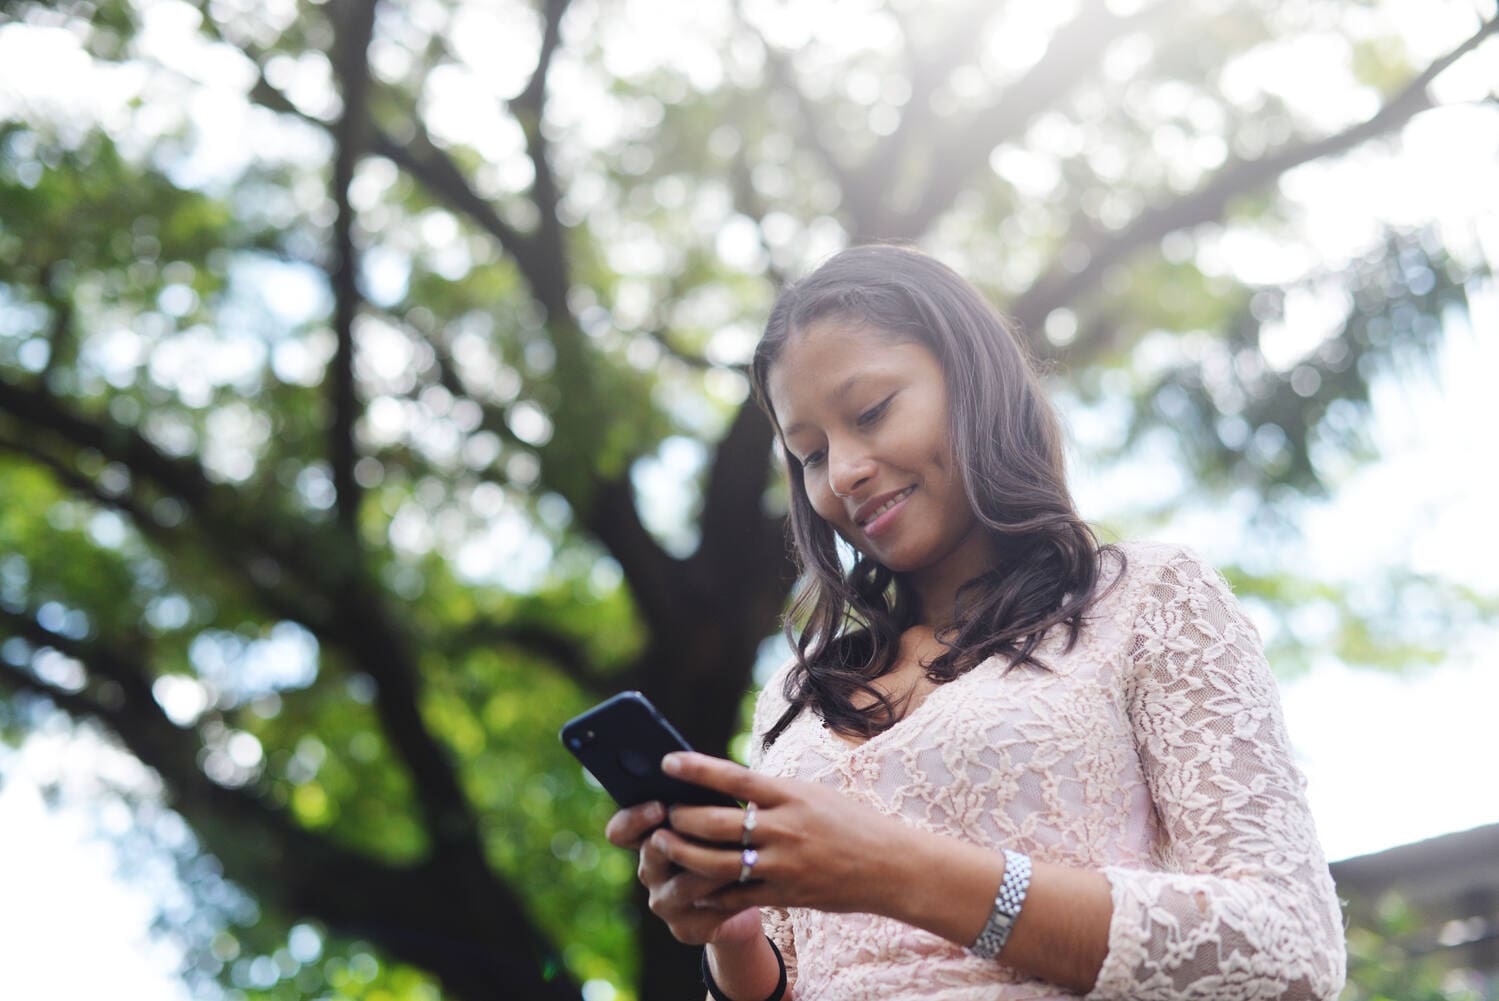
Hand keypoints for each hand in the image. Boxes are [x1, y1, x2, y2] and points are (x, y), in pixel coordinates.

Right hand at [605, 799, 763, 947]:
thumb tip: (707, 772)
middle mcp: (649, 871)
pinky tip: (750, 881)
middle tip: (704, 827)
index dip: (634, 818)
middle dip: (679, 839)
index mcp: (647, 839)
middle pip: (651, 853)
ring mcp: (664, 902)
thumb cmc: (728, 843)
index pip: (620, 830)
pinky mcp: (685, 928)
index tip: (659, 806)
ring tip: (737, 851)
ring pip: (683, 884)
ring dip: (712, 867)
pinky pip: (707, 911)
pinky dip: (730, 895)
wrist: (745, 895)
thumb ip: (702, 803)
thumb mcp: (714, 819)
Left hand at [652, 751, 910, 916]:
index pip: (736, 777)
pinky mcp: (786, 895)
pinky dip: (709, 891)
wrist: (891, 865)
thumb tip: (728, 786)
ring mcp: (784, 864)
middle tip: (662, 813)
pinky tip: (692, 884)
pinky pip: (737, 896)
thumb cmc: (850, 823)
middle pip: (717, 823)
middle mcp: (784, 829)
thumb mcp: (812, 795)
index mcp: (791, 796)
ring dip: (684, 854)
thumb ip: (772, 794)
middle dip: (682, 819)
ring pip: (718, 862)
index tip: (668, 761)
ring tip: (665, 845)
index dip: (698, 770)